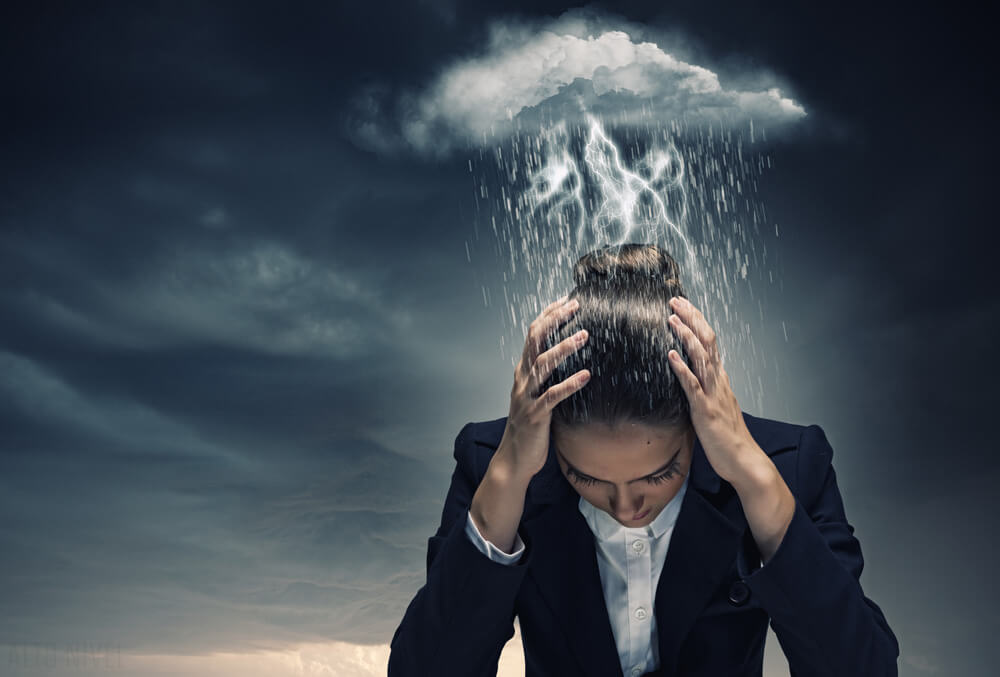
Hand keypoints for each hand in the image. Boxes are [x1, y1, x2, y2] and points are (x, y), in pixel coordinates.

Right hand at [498, 294, 590, 482]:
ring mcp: (527, 397)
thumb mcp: (537, 395)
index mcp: (523, 372)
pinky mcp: (535, 415)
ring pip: (542, 365)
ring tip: (584, 335)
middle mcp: (522, 380)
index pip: (533, 335)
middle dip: (554, 321)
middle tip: (574, 306)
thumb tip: (569, 361)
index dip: (547, 316)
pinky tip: (586, 376)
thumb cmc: (531, 427)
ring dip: (563, 348)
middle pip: (534, 341)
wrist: (514, 459)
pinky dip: (569, 384)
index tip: (565, 300)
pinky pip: (552, 396)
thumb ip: (547, 377)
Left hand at [665, 295, 758, 483]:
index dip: (696, 322)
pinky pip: (693, 386)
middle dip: (691, 319)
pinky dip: (682, 369)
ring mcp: (713, 394)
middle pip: (707, 342)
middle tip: (675, 300)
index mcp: (720, 380)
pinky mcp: (705, 410)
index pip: (709, 343)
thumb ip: (704, 392)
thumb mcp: (714, 408)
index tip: (683, 306)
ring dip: (686, 337)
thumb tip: (691, 381)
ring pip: (702, 358)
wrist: (745, 461)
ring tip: (672, 319)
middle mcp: (719, 382)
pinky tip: (671, 356)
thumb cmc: (728, 438)